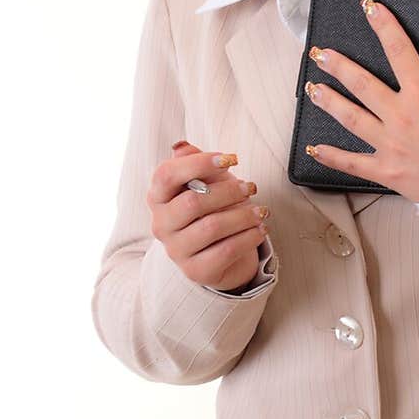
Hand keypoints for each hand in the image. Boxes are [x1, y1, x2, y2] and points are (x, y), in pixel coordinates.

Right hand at [146, 143, 269, 291]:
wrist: (218, 253)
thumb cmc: (212, 209)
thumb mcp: (205, 182)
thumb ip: (194, 163)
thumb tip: (182, 147)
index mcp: (157, 197)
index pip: (166, 174)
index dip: (198, 163)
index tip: (230, 158)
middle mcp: (161, 224)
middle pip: (192, 202)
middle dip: (228, 191)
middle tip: (250, 187)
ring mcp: (176, 250)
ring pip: (212, 227)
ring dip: (243, 215)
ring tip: (261, 211)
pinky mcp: (196, 271)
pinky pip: (226, 251)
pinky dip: (248, 237)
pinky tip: (260, 229)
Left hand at [303, 0, 418, 203]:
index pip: (399, 50)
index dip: (384, 25)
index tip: (369, 7)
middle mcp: (400, 116)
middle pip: (361, 84)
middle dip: (338, 65)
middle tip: (319, 52)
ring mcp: (389, 144)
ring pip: (350, 118)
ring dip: (328, 101)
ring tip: (312, 88)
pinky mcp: (386, 171)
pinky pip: (352, 163)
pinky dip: (330, 156)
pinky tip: (313, 148)